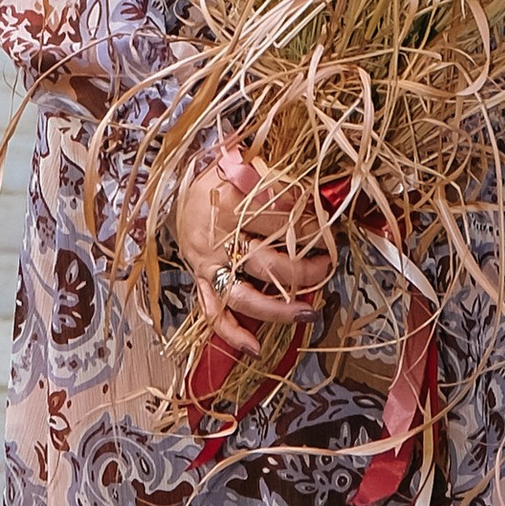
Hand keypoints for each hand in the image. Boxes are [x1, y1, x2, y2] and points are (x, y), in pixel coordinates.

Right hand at [174, 139, 332, 363]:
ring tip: (308, 312)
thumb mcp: (239, 159)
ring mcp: (209, 263)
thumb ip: (269, 166)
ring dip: (278, 308)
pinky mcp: (201, 280)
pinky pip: (213, 312)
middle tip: (328, 264)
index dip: (308, 226)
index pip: (277, 219)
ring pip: (244, 294)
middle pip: (267, 262)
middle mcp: (218, 236)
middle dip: (304, 270)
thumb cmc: (217, 175)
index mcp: (229, 200)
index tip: (329, 226)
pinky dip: (231, 333)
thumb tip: (305, 163)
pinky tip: (253, 346)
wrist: (175, 190)